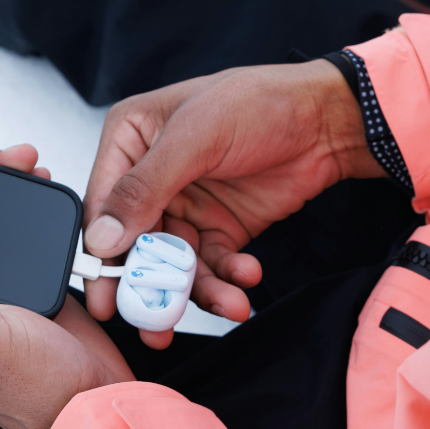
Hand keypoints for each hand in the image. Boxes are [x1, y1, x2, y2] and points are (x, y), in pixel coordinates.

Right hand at [82, 60, 382, 346]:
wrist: (327, 120)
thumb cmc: (260, 103)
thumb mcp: (196, 136)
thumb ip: (144, 188)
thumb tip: (103, 238)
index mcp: (130, 139)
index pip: (102, 206)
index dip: (102, 255)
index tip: (105, 300)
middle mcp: (151, 176)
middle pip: (136, 244)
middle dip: (150, 286)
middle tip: (157, 325)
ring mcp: (186, 205)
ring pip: (175, 263)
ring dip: (197, 290)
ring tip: (225, 304)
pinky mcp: (219, 227)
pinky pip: (212, 265)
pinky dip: (227, 280)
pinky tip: (246, 278)